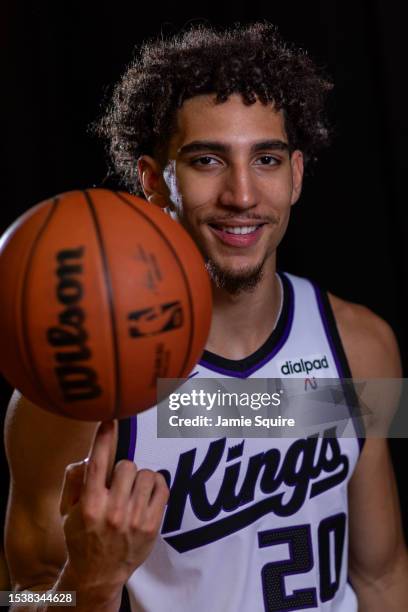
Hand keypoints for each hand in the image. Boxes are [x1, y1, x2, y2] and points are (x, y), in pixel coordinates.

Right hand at [59, 421, 168, 601]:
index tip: (109, 419)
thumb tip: (88, 457)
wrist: (98, 575)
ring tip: (133, 492)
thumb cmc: (82, 537)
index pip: (97, 464)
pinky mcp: (151, 526)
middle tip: (119, 484)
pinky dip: (156, 486)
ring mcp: (134, 519)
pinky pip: (162, 488)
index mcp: (88, 504)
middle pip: (127, 465)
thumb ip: (74, 480)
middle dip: (123, 470)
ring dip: (140, 478)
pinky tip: (147, 495)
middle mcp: (112, 511)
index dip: (103, 438)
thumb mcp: (67, 511)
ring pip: (146, 474)